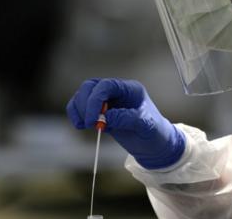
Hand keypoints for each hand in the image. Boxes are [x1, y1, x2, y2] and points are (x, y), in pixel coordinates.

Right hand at [66, 78, 185, 169]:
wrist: (155, 145)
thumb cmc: (154, 133)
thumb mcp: (146, 127)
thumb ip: (127, 119)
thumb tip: (105, 117)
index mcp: (130, 89)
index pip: (106, 86)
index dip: (95, 100)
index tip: (93, 120)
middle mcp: (117, 91)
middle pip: (91, 87)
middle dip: (86, 104)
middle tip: (90, 124)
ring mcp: (107, 100)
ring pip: (83, 95)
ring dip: (79, 109)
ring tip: (86, 125)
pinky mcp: (100, 111)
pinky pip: (81, 106)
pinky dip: (76, 114)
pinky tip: (81, 126)